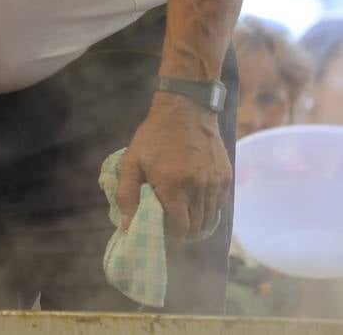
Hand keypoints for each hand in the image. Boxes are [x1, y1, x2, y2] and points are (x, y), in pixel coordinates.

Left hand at [117, 93, 230, 245]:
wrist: (186, 111)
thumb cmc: (154, 137)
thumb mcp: (131, 161)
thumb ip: (127, 194)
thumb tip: (127, 225)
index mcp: (173, 185)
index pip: (179, 228)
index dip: (172, 240)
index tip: (164, 242)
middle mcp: (198, 187)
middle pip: (196, 228)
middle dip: (184, 237)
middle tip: (171, 235)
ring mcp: (215, 183)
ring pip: (210, 220)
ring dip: (197, 228)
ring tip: (183, 227)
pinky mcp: (226, 178)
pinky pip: (219, 206)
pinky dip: (209, 214)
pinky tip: (196, 211)